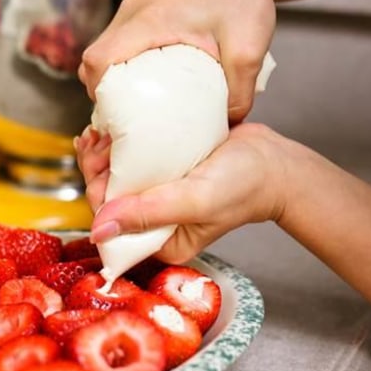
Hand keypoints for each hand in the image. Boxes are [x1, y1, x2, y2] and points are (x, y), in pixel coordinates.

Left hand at [76, 123, 288, 263]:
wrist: (275, 161)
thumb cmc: (245, 186)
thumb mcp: (195, 202)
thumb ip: (149, 215)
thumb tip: (99, 230)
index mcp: (159, 242)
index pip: (111, 223)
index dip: (95, 193)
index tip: (95, 166)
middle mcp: (154, 222)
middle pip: (108, 197)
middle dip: (95, 170)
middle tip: (95, 141)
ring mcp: (158, 195)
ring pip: (116, 177)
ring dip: (103, 155)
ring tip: (99, 132)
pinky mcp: (163, 171)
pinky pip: (132, 161)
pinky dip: (118, 145)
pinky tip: (109, 129)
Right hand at [78, 0, 278, 123]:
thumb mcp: (248, 51)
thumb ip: (238, 94)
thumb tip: (227, 124)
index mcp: (149, 20)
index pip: (98, 59)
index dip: (98, 91)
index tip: (114, 114)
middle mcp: (135, 11)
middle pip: (96, 56)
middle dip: (103, 89)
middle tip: (126, 113)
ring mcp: (138, 7)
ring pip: (107, 47)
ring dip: (114, 75)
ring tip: (138, 99)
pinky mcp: (147, 7)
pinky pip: (122, 39)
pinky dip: (126, 61)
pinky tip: (153, 77)